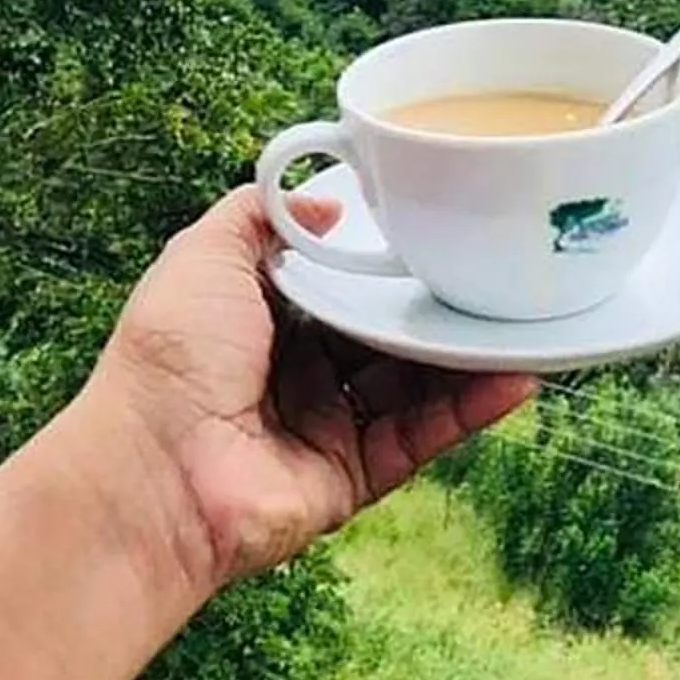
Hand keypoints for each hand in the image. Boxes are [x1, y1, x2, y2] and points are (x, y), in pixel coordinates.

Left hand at [88, 185, 535, 594]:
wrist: (155, 472)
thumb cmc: (168, 357)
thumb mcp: (203, 255)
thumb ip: (260, 215)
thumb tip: (328, 204)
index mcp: (260, 318)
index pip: (337, 281)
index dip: (382, 257)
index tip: (439, 225)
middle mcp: (296, 371)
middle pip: (384, 331)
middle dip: (435, 304)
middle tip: (498, 268)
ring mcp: (327, 425)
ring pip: (415, 383)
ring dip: (466, 353)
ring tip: (524, 318)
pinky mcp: (353, 475)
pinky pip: (422, 437)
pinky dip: (470, 409)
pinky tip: (516, 376)